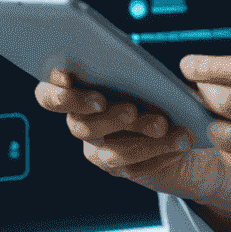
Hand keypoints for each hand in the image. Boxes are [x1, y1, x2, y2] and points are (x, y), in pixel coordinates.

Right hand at [33, 68, 230, 212]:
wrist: (183, 116)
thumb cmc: (155, 81)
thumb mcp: (142, 67)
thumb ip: (125, 63)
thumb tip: (126, 61)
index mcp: (75, 90)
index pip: (48, 96)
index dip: (60, 95)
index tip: (88, 91)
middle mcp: (80, 123)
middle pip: (81, 127)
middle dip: (110, 118)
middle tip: (132, 110)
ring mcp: (98, 150)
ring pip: (111, 153)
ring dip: (142, 139)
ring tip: (165, 125)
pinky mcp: (123, 169)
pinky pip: (136, 169)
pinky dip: (160, 154)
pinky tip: (180, 142)